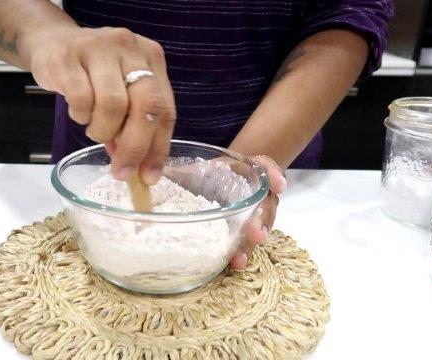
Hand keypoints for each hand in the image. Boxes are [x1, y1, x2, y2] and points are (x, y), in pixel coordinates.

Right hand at [27, 26, 175, 184]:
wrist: (51, 42)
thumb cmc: (92, 74)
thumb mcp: (120, 90)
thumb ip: (132, 122)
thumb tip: (138, 167)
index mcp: (151, 57)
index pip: (165, 108)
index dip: (159, 147)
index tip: (149, 176)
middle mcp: (130, 48)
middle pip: (146, 105)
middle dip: (135, 146)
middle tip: (122, 170)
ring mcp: (99, 48)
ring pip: (113, 104)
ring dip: (102, 130)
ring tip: (94, 129)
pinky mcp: (69, 56)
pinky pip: (81, 99)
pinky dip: (80, 115)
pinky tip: (78, 112)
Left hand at [163, 154, 285, 269]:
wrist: (214, 181)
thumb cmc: (205, 173)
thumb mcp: (194, 167)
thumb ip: (179, 170)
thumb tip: (152, 173)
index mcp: (245, 169)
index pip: (265, 166)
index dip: (273, 173)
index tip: (279, 186)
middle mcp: (255, 191)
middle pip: (265, 203)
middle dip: (261, 219)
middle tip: (256, 235)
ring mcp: (253, 211)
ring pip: (260, 226)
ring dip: (250, 243)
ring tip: (240, 258)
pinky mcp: (244, 229)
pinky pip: (248, 240)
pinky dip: (242, 251)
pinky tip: (234, 263)